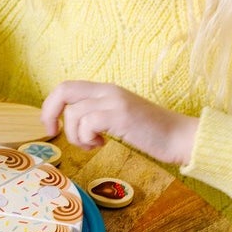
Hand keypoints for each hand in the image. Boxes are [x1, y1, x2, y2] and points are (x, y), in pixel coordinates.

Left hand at [41, 80, 197, 166]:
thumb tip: (71, 122)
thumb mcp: (119, 116)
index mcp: (106, 90)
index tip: (52, 126)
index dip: (51, 105)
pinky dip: (86, 138)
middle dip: (50, 113)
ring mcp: (115, 102)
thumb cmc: (151, 132)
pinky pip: (87, 123)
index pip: (67, 86)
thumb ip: (98, 113)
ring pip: (74, 113)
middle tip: (54, 132)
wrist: (180, 137)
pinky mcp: (121, 116)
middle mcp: (108, 91)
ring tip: (93, 144)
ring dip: (75, 135)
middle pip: (64, 90)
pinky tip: (101, 144)